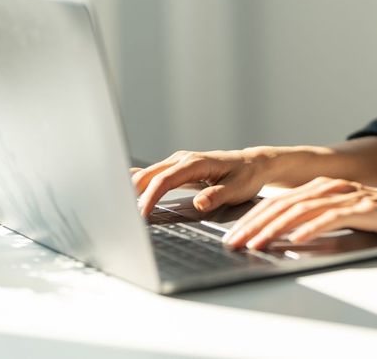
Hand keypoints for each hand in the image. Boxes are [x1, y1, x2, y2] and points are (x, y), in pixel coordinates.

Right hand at [129, 147, 277, 217]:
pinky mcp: (176, 168)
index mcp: (195, 163)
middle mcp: (183, 159)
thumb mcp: (237, 188)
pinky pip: (153, 175)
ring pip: (148, 174)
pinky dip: (140, 185)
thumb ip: (217, 196)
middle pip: (149, 175)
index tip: (141, 215)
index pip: (164, 180)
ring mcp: (178, 162)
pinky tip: (126, 192)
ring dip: (134, 190)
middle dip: (134, 194)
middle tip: (124, 217)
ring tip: (123, 210)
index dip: (150, 198)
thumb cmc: (246, 176)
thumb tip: (199, 204)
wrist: (253, 164)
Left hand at [221, 176, 376, 250]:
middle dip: (255, 224)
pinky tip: (297, 241)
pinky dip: (313, 229)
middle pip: (284, 204)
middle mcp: (332, 187)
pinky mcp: (365, 208)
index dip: (253, 219)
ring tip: (258, 244)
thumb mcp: (343, 221)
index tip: (232, 236)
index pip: (279, 202)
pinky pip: (333, 218)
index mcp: (323, 187)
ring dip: (276, 228)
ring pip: (303, 210)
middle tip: (234, 243)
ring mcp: (348, 195)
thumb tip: (283, 241)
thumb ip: (317, 224)